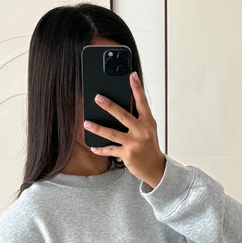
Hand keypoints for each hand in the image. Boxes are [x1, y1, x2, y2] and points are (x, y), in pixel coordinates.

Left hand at [83, 72, 166, 188]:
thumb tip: (119, 105)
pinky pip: (110, 150)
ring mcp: (134, 143)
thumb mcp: (147, 129)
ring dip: (97, 128)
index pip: (142, 102)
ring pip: (112, 133)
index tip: (131, 75)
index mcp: (148, 122)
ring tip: (86, 123)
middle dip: (109, 106)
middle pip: (123, 115)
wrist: (155, 167)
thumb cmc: (149, 145)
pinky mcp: (127, 154)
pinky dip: (101, 149)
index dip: (137, 88)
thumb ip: (137, 118)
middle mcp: (142, 131)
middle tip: (97, 98)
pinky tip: (93, 147)